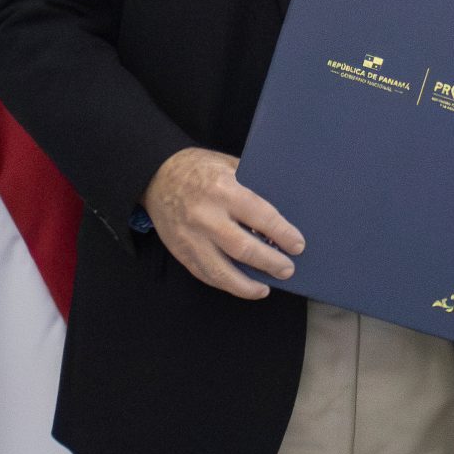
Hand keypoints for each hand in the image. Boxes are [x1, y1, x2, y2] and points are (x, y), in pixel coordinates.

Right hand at [141, 147, 305, 299]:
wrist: (156, 176)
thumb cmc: (199, 169)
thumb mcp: (228, 166)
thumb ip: (252, 187)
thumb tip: (283, 212)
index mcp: (223, 189)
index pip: (261, 217)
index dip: (282, 234)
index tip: (297, 245)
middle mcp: (206, 215)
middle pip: (244, 248)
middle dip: (270, 262)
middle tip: (287, 269)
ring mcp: (190, 236)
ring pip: (221, 270)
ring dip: (246, 285)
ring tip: (264, 288)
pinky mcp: (180, 251)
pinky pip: (205, 274)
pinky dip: (225, 283)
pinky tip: (240, 285)